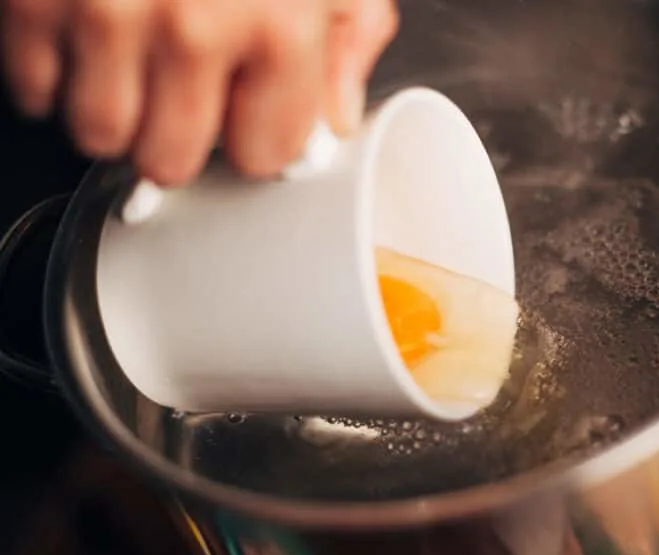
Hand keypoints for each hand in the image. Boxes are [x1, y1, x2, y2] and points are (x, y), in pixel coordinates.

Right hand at [1, 0, 397, 183]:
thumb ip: (349, 40)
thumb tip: (336, 117)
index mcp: (278, 24)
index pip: (262, 155)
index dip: (254, 138)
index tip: (248, 116)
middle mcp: (191, 25)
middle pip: (171, 160)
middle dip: (178, 135)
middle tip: (184, 90)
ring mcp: (105, 9)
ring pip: (99, 136)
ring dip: (115, 110)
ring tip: (134, 59)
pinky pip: (33, 90)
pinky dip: (54, 74)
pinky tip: (88, 35)